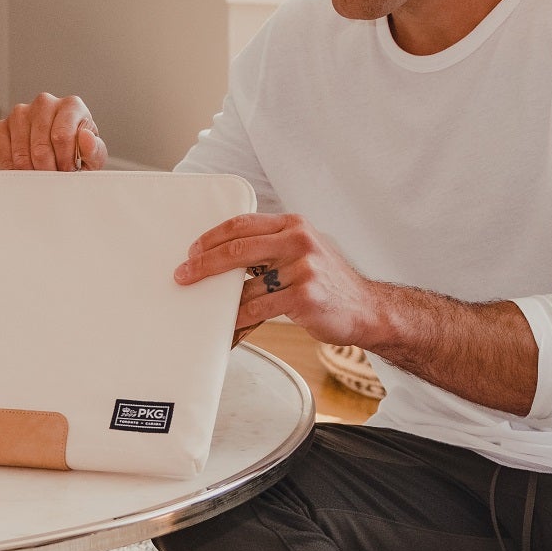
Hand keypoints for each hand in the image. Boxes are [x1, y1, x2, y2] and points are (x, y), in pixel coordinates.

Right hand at [0, 92, 106, 170]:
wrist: (55, 154)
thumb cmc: (76, 153)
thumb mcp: (92, 156)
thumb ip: (93, 150)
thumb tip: (86, 137)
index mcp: (71, 105)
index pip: (62, 136)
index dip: (64, 161)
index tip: (68, 171)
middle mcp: (44, 103)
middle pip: (40, 147)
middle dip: (48, 169)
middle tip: (54, 175)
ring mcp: (20, 112)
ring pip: (20, 152)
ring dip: (30, 170)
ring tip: (41, 172)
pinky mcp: (0, 126)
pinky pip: (1, 151)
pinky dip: (11, 167)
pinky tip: (23, 169)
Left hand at [179, 212, 387, 345]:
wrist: (367, 309)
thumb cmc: (330, 283)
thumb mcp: (304, 250)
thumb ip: (272, 246)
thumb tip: (225, 256)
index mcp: (294, 225)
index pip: (242, 224)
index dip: (212, 237)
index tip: (192, 251)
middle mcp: (299, 241)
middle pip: (237, 249)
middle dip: (204, 263)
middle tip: (184, 275)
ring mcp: (303, 268)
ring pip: (246, 284)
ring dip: (221, 300)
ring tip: (207, 310)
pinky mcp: (304, 296)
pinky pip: (258, 308)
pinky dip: (239, 320)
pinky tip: (230, 326)